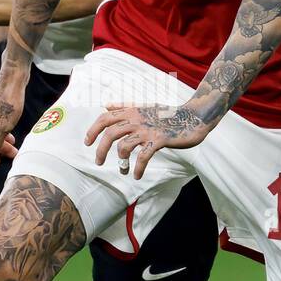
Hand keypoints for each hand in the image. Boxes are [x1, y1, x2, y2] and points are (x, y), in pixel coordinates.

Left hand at [85, 103, 216, 179]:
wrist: (193, 117)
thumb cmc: (168, 114)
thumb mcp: (143, 107)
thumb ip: (124, 107)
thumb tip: (105, 105)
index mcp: (132, 112)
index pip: (105, 118)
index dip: (93, 130)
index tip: (87, 142)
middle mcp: (137, 119)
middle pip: (110, 134)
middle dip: (101, 150)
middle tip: (99, 162)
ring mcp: (148, 130)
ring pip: (124, 147)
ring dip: (121, 162)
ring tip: (123, 171)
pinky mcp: (159, 140)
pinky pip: (143, 156)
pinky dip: (138, 168)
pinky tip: (136, 175)